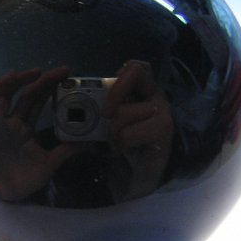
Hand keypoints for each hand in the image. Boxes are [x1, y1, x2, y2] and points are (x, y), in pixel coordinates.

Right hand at [0, 67, 80, 201]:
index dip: (50, 86)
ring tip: (33, 72)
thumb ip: (66, 152)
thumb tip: (89, 143)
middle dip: (41, 80)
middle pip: (25, 94)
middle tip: (60, 71)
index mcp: (26, 127)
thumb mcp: (50, 163)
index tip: (66, 75)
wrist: (10, 195)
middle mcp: (12, 122)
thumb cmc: (28, 179)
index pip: (38, 100)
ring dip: (17, 82)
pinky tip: (7, 87)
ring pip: (6, 96)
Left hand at [103, 60, 172, 199]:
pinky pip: (127, 134)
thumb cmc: (127, 142)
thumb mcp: (114, 119)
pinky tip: (124, 150)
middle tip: (105, 116)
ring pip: (123, 112)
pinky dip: (119, 144)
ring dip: (112, 130)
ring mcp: (162, 116)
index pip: (138, 67)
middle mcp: (158, 99)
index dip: (121, 74)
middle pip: (133, 79)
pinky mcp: (161, 134)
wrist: (142, 173)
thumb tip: (77, 98)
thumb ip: (107, 105)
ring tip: (117, 141)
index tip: (109, 89)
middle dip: (112, 97)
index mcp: (146, 91)